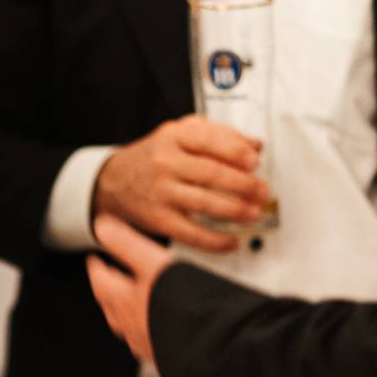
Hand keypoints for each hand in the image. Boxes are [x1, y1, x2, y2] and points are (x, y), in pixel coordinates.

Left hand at [86, 213, 178, 363]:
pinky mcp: (170, 357)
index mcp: (125, 302)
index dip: (96, 268)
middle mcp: (133, 327)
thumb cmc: (182, 308)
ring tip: (137, 305)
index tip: (94, 260)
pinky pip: (153, 343)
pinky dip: (153, 331)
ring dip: (130, 314)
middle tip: (112, 280)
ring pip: (131, 328)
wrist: (212, 347)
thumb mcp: (152, 263)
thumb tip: (103, 226)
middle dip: (110, 292)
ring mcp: (151, 345)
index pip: (101, 282)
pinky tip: (166, 329)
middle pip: (112, 308)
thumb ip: (126, 243)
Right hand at [94, 115, 269, 252]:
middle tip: (263, 191)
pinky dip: (216, 241)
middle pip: (212, 173)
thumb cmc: (153, 157)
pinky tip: (231, 242)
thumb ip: (218, 134)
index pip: (210, 140)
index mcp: (173, 136)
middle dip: (245, 185)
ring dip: (236, 211)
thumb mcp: (179, 134)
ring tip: (253, 213)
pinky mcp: (160, 219)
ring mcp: (162, 192)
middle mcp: (165, 163)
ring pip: (205, 203)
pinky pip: (192, 234)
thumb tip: (255, 145)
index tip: (255, 162)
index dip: (237, 152)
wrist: (113, 181)